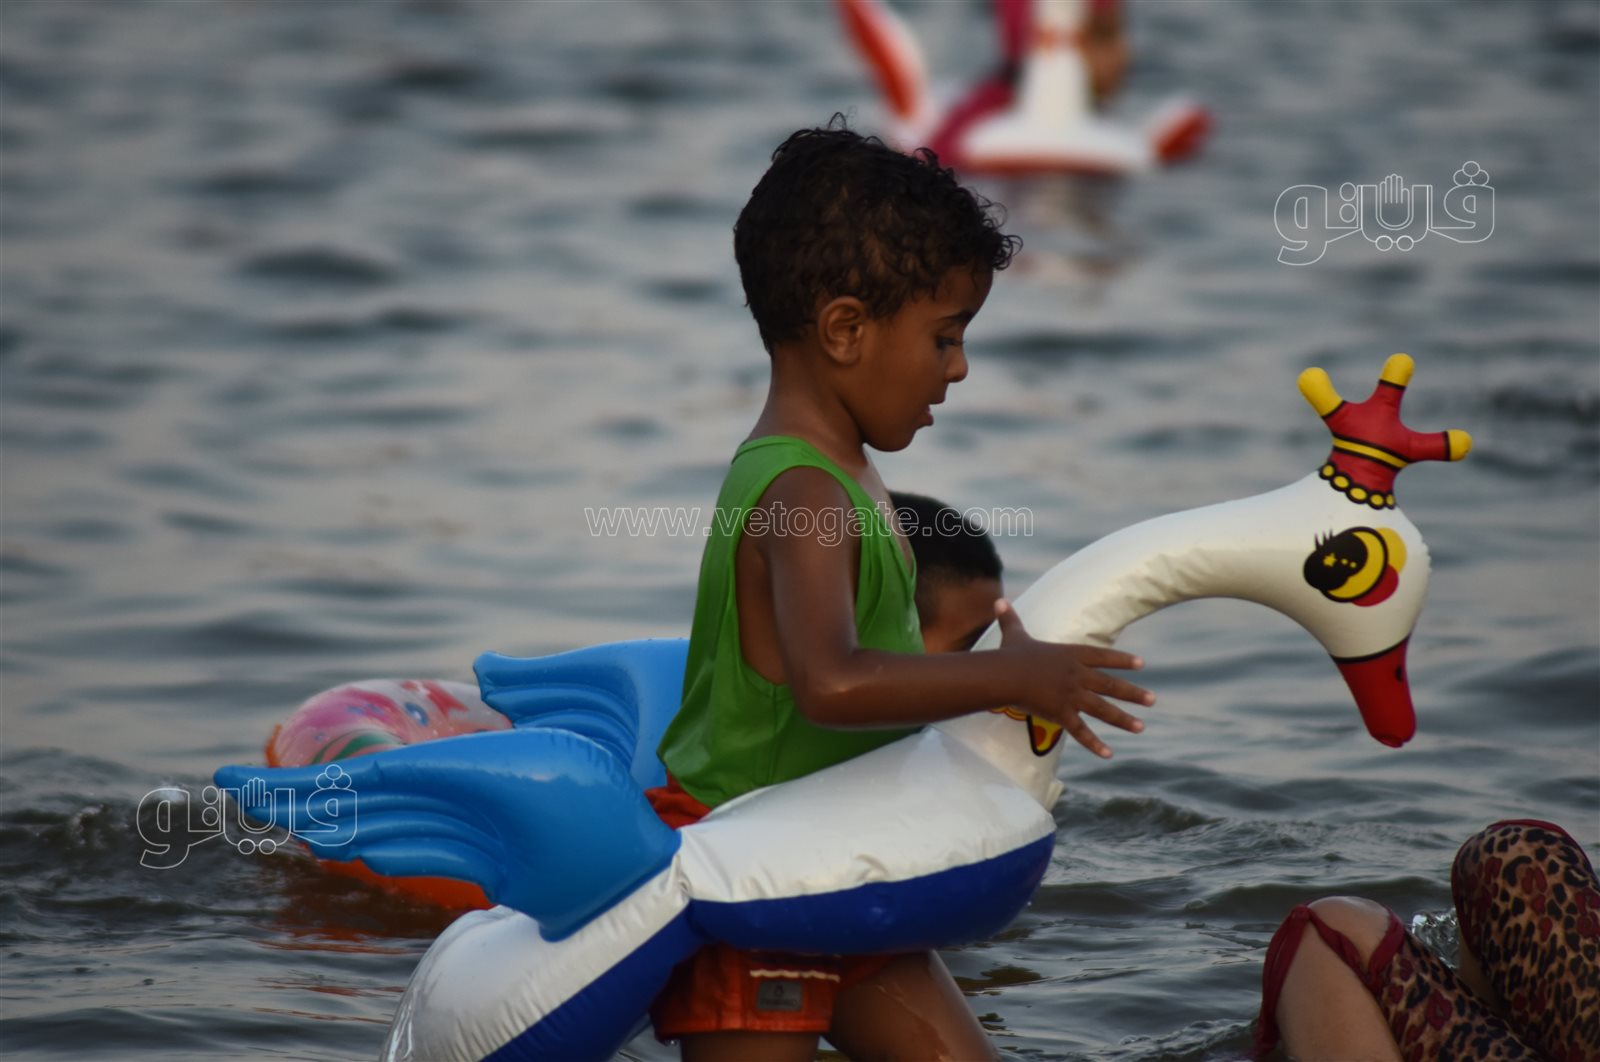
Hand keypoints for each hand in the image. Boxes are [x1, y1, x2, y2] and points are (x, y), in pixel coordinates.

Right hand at [993, 599, 1153, 758]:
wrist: (1004, 675)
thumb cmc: (1009, 655)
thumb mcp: (1014, 634)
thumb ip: (1010, 618)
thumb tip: (998, 600)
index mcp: (1071, 655)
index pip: (1103, 657)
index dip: (1122, 660)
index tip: (1141, 664)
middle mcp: (1077, 675)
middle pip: (1111, 685)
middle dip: (1133, 693)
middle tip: (1152, 700)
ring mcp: (1071, 696)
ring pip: (1103, 709)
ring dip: (1124, 719)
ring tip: (1141, 727)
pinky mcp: (1061, 714)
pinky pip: (1081, 732)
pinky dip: (1095, 744)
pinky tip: (1109, 754)